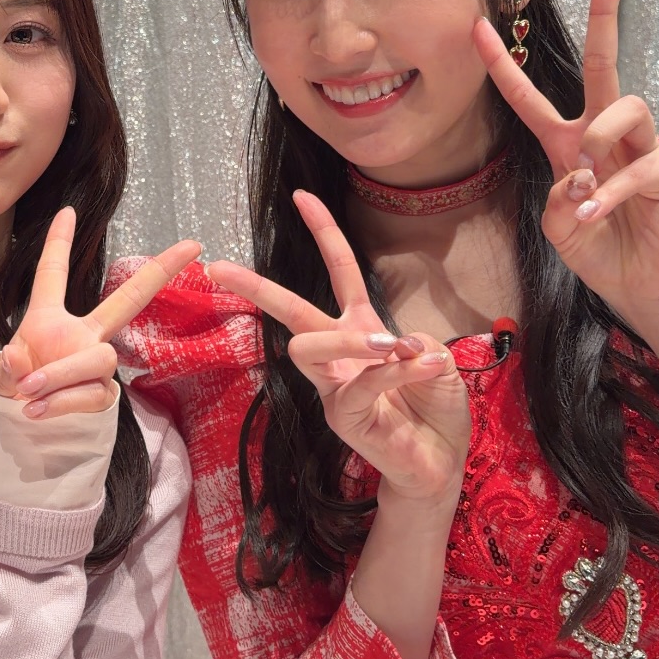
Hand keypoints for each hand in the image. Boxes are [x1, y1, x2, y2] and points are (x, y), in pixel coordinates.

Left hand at [0, 209, 200, 420]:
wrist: (18, 427)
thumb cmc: (11, 390)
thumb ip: (7, 367)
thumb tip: (20, 359)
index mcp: (49, 319)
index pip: (53, 275)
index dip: (59, 243)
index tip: (67, 211)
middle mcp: (82, 335)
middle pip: (126, 301)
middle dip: (160, 272)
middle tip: (192, 246)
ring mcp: (96, 364)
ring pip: (99, 358)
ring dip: (62, 373)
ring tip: (30, 390)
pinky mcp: (102, 394)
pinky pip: (92, 392)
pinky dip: (62, 400)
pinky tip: (37, 410)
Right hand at [207, 191, 470, 505]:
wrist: (440, 463)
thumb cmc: (434, 408)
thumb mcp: (437, 360)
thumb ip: (416, 344)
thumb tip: (394, 346)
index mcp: (361, 329)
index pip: (338, 271)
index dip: (323, 231)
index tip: (302, 195)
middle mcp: (340, 355)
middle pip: (290, 311)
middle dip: (255, 287)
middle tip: (218, 268)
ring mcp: (335, 387)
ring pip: (309, 346)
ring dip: (352, 339)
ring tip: (393, 348)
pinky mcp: (343, 417)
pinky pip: (363, 382)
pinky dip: (399, 371)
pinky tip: (425, 368)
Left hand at [473, 0, 658, 315]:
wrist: (638, 284)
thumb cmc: (597, 247)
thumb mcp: (558, 225)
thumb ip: (559, 197)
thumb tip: (582, 172)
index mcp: (566, 142)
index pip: (529, 98)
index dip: (502, 64)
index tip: (476, 26)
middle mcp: (603, 134)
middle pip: (602, 63)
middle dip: (604, 17)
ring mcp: (639, 146)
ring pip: (625, 105)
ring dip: (600, 137)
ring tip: (589, 178)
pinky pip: (639, 165)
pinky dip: (612, 194)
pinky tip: (598, 216)